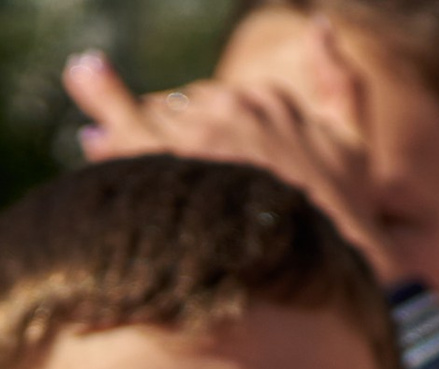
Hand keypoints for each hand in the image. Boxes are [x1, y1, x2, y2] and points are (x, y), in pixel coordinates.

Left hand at [61, 39, 389, 271]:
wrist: (320, 272)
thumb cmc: (341, 217)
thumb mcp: (352, 145)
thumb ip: (338, 82)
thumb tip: (320, 25)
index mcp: (266, 98)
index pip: (219, 99)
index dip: (200, 124)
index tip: (192, 148)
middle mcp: (231, 108)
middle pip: (181, 108)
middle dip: (165, 133)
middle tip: (147, 162)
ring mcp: (199, 135)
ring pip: (151, 118)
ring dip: (123, 124)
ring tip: (91, 115)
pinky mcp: (169, 166)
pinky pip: (126, 130)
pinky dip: (103, 108)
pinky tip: (87, 108)